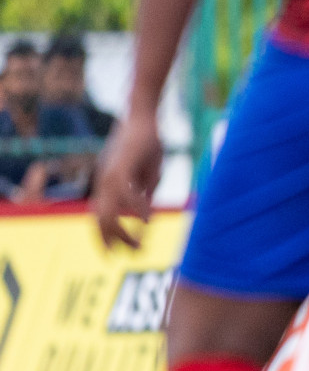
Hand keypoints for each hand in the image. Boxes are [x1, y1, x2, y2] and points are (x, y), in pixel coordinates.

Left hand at [92, 112, 162, 249]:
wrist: (142, 116)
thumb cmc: (146, 142)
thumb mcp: (147, 173)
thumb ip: (144, 192)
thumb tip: (145, 215)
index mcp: (106, 183)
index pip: (98, 216)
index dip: (103, 237)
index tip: (113, 255)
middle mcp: (104, 182)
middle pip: (100, 219)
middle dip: (114, 240)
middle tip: (131, 254)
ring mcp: (111, 175)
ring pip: (109, 212)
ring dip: (124, 232)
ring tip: (140, 245)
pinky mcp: (122, 168)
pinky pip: (127, 196)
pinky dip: (137, 211)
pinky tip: (148, 220)